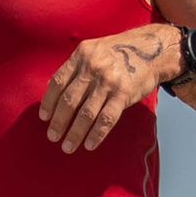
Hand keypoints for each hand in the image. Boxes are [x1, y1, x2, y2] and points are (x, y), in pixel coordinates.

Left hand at [38, 23, 170, 156]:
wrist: (152, 50)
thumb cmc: (118, 52)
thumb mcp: (93, 51)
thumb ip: (75, 68)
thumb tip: (53, 91)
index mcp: (81, 55)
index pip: (57, 82)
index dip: (48, 102)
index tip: (44, 117)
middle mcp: (93, 67)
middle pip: (69, 100)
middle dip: (58, 122)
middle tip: (52, 137)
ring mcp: (109, 81)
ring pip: (86, 113)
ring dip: (74, 133)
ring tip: (67, 146)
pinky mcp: (124, 94)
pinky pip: (106, 119)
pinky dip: (96, 134)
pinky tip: (89, 145)